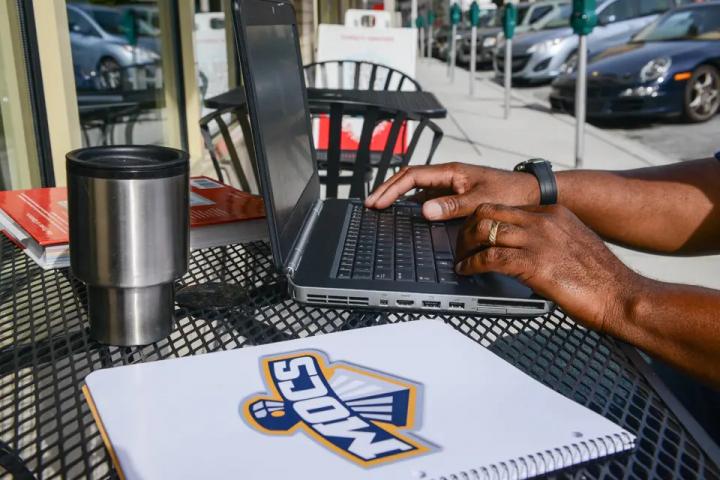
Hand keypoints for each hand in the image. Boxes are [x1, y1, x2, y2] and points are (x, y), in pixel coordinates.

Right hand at [364, 163, 539, 219]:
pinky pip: (429, 198)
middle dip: (387, 191)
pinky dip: (414, 205)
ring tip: (381, 208)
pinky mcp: (456, 196)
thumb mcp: (480, 200)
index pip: (412, 176)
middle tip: (370, 204)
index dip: (391, 188)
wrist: (533, 194)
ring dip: (398, 197)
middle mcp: (449, 176)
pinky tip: (408, 216)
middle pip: (409, 180)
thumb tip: (424, 210)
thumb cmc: (512, 192)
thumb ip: (452, 206)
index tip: (376, 201)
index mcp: (451, 172)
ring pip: (417, 189)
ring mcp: (451, 186)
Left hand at [454, 203, 640, 331]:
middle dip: (467, 229)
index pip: (504, 206)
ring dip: (464, 247)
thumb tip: (523, 248)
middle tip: (460, 246)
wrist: (622, 295)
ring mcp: (537, 240)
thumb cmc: (600, 278)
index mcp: (553, 213)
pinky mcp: (533, 264)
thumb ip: (548, 239)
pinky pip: (489, 258)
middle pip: (488, 212)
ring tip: (460, 260)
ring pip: (484, 231)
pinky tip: (466, 271)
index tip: (473, 234)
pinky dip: (471, 265)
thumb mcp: (573, 244)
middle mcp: (543, 221)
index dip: (482, 220)